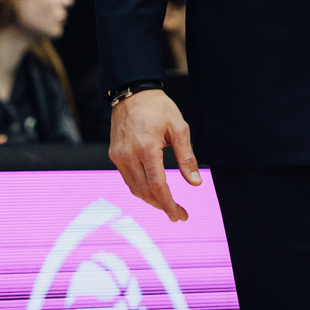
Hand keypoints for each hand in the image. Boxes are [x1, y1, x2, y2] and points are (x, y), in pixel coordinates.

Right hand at [108, 89, 201, 222]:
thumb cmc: (158, 108)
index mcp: (147, 148)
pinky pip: (128, 179)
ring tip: (167, 204)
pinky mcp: (114, 155)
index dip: (169, 205)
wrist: (132, 92)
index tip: (180, 216)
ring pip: (135, 189)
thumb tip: (195, 183)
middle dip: (163, 206)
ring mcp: (119, 156)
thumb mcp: (179, 128)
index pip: (157, 186)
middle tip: (179, 214)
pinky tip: (152, 190)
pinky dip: (140, 188)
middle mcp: (129, 155)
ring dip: (151, 200)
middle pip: (145, 192)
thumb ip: (186, 157)